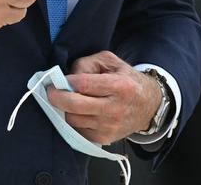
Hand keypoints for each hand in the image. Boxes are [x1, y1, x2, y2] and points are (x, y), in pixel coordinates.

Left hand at [45, 51, 160, 144]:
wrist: (149, 105)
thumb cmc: (127, 80)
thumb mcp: (111, 62)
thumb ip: (88, 63)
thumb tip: (69, 77)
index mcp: (120, 86)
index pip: (84, 85)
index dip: (67, 81)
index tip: (59, 79)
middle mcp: (115, 109)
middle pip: (75, 105)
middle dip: (57, 97)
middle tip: (51, 91)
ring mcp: (110, 126)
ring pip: (73, 119)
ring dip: (65, 109)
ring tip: (67, 100)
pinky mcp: (105, 138)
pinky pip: (79, 130)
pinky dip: (74, 120)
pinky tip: (78, 112)